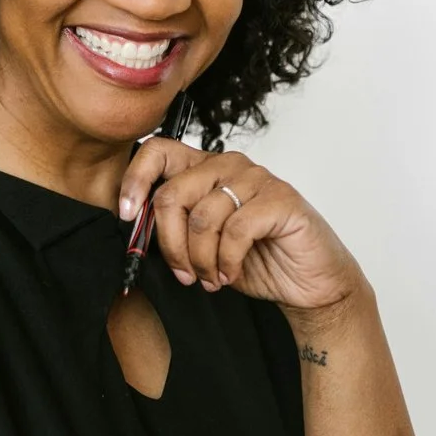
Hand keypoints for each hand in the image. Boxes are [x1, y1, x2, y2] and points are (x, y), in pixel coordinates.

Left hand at [119, 141, 364, 316]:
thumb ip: (175, 228)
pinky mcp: (280, 199)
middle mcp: (230, 166)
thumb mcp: (203, 245)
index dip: (135, 180)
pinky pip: (235, 230)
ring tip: (212, 278)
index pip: (159, 151)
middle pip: (173, 194)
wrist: (309, 284)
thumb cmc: (258, 261)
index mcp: (207, 170)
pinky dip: (227, 262)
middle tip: (184, 273)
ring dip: (201, 260)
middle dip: (170, 245)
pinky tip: (231, 274)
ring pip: (202, 217)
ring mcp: (257, 179)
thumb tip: (134, 226)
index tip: (127, 215)